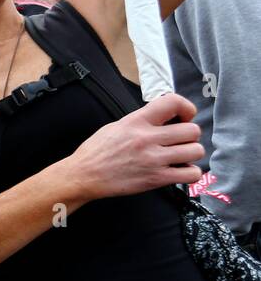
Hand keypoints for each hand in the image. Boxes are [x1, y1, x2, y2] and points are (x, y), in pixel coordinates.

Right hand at [66, 93, 203, 200]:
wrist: (83, 175)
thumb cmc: (96, 152)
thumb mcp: (116, 126)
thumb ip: (141, 121)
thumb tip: (163, 119)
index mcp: (136, 121)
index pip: (173, 102)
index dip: (186, 108)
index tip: (184, 117)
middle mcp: (147, 138)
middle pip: (192, 130)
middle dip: (190, 136)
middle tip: (180, 141)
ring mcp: (153, 159)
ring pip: (196, 150)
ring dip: (191, 154)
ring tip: (180, 157)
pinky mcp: (156, 179)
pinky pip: (191, 174)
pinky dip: (190, 173)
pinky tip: (179, 171)